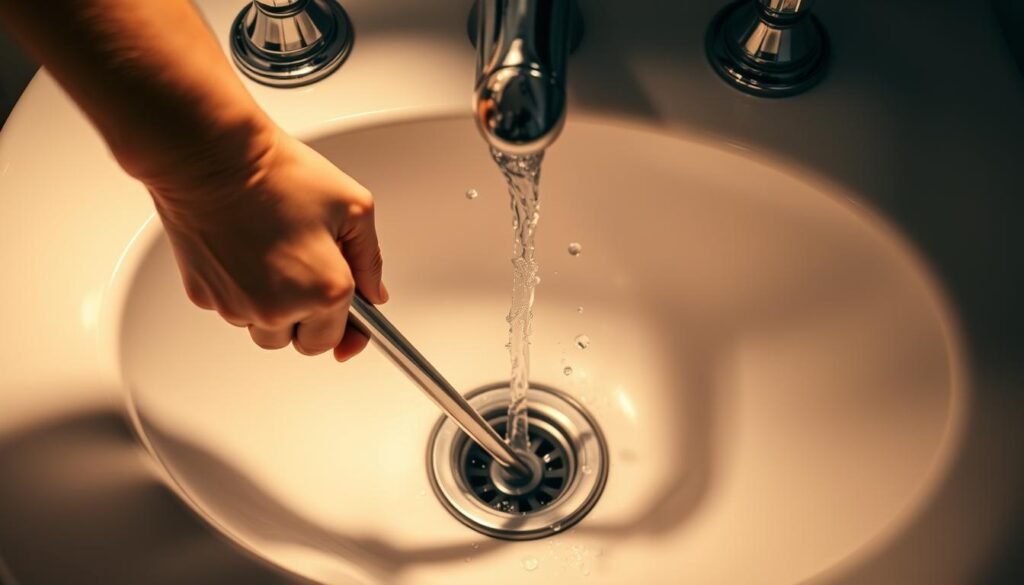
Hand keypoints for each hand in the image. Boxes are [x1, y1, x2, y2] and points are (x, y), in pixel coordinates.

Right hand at [148, 126, 386, 360]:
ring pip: (263, 329)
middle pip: (298, 341)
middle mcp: (279, 308)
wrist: (213, 156)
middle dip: (308, 318)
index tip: (347, 325)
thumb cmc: (280, 174)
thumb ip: (370, 259)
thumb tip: (374, 294)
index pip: (336, 338)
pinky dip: (241, 290)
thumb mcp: (354, 206)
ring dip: (274, 308)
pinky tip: (246, 252)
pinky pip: (231, 308)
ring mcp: (237, 306)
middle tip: (308, 273)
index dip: (345, 329)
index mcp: (325, 290)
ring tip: (275, 257)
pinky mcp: (204, 296)